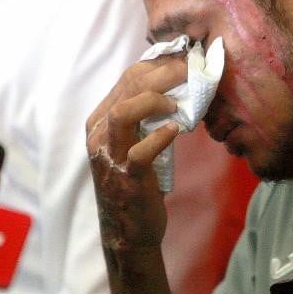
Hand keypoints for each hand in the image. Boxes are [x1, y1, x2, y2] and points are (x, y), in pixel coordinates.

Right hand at [86, 56, 186, 253]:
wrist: (128, 232)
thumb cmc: (138, 182)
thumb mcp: (136, 143)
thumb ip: (147, 117)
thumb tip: (181, 87)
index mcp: (101, 121)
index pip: (129, 78)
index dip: (160, 65)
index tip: (188, 60)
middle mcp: (99, 135)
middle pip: (128, 88)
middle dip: (165, 73)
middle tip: (193, 70)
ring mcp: (110, 157)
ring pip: (123, 113)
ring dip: (154, 101)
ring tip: (177, 104)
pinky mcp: (126, 178)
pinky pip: (140, 152)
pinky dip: (160, 137)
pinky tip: (176, 131)